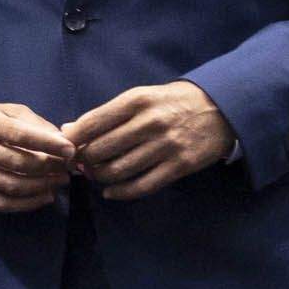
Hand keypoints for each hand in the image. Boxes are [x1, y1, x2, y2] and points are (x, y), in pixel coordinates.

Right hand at [0, 102, 77, 212]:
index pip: (18, 134)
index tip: (70, 149)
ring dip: (42, 187)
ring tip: (59, 181)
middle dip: (48, 167)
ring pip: (10, 186)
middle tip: (67, 167)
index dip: (47, 144)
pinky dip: (27, 204)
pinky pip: (1, 203)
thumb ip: (35, 124)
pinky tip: (45, 196)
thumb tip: (63, 142)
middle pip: (16, 163)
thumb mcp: (7, 111)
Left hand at [64, 82, 234, 199]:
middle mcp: (150, 122)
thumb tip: (69, 130)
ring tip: (96, 175)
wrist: (223, 107)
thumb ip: (107, 114)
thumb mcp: (142, 96)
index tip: (65, 148)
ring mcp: (166, 145)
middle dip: (84, 161)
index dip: (72, 140)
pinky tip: (111, 191)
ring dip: (100, 177)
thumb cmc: (173, 101)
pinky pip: (142, 186)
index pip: (92, 123)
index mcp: (137, 100)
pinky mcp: (180, 165)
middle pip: (101, 150)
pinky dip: (120, 192)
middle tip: (80, 165)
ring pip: (118, 170)